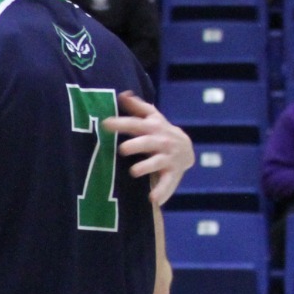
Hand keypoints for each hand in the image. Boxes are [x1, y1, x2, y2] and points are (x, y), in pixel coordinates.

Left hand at [108, 91, 193, 206]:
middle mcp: (161, 142)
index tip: (105, 124)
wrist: (187, 148)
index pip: (136, 124)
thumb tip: (123, 94)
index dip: (122, 123)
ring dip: (146, 167)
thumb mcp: (152, 118)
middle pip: (148, 142)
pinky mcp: (173, 174)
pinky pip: (168, 183)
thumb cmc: (160, 132)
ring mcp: (168, 158)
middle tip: (122, 149)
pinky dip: (162, 191)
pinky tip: (153, 199)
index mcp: (153, 128)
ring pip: (157, 162)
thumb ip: (137, 107)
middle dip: (136, 145)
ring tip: (134, 172)